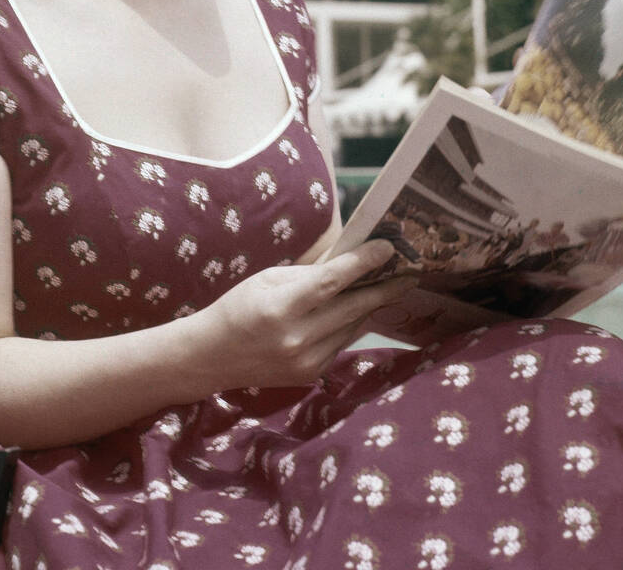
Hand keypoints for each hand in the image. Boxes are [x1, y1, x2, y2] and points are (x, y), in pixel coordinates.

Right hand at [191, 240, 416, 391]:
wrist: (213, 356)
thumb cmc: (238, 308)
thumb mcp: (268, 279)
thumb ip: (309, 274)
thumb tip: (347, 259)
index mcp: (280, 308)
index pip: (331, 282)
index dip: (362, 263)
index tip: (387, 248)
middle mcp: (297, 339)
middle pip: (352, 307)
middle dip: (383, 288)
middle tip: (410, 272)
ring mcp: (306, 361)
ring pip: (352, 326)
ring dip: (369, 305)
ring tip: (389, 286)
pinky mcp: (311, 374)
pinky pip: (342, 343)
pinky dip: (351, 324)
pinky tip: (356, 310)